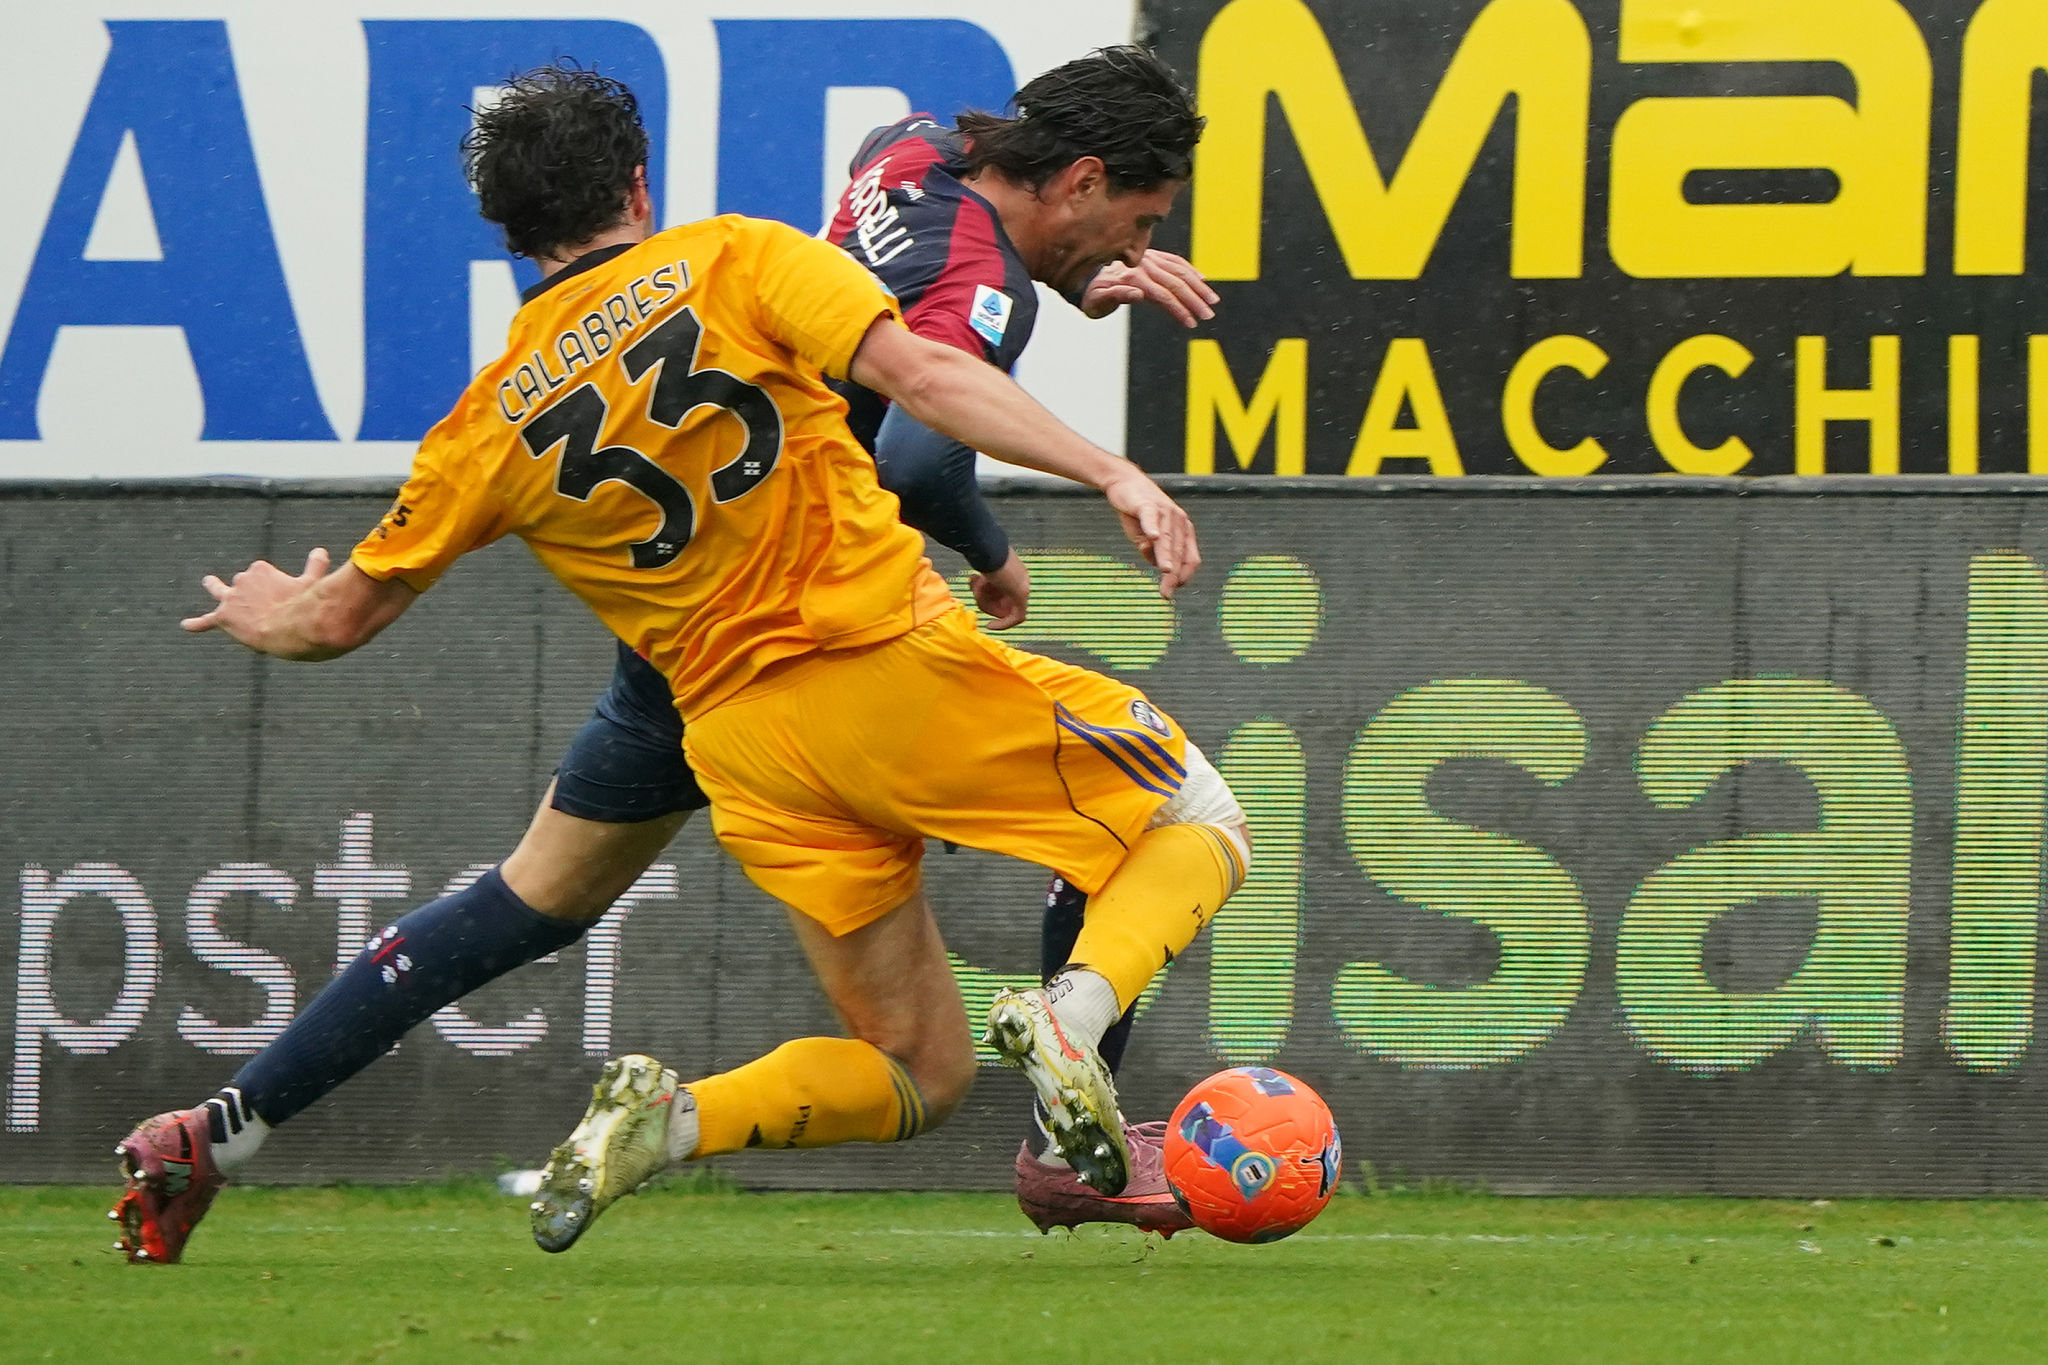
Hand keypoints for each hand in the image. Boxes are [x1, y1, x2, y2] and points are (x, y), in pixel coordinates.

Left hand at [182, 547, 331, 647]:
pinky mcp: (224, 619)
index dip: (273, 588)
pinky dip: (197, 624)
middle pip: (243, 583)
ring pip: (219, 591)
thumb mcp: (312, 583)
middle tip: (267, 605)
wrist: (290, 628)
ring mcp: (231, 600)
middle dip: (251, 592)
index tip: (285, 599)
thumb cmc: (304, 605)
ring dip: (216, 587)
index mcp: (260, 569)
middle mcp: (242, 580)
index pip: (262, 575)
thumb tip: (320, 551)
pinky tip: (186, 625)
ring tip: (210, 582)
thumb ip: (315, 566)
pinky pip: (206, 621)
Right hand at [969, 549, 1030, 629]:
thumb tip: (975, 581)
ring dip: (986, 603)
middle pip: (1004, 602)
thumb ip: (984, 578)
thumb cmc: (983, 552)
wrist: (987, 547)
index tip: (976, 590)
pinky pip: (1017, 617)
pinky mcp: (1022, 595)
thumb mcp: (983, 566)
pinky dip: (1003, 624)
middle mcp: (1022, 579)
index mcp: (1015, 571)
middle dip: (986, 601)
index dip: (988, 596)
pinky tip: (991, 626)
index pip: (1004, 593)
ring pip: (1005, 608)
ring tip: (977, 585)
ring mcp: (1023, 587)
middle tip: (975, 588)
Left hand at [1079, 250, 1217, 326]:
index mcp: (1132, 278)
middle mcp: (1143, 266)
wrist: (1082, 274)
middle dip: (1194, 300)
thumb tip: (1138, 294)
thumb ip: (1115, 296)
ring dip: (1198, 286)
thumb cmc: (1089, 295)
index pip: (1162, 295)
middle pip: (1175, 283)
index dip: (1178, 309)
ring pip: (1180, 270)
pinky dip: (1190, 270)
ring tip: (1212, 301)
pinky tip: (1202, 280)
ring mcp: (1148, 259)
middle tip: (1208, 316)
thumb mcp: (1095, 302)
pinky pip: (1175, 261)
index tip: (1191, 323)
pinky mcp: (1151, 256)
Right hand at [1098, 466, 1198, 597]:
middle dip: (1173, 575)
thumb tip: (1157, 565)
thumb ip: (1153, 552)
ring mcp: (1164, 511)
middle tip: (1166, 593)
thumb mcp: (1146, 537)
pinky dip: (1152, 527)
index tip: (1173, 591)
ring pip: (1167, 538)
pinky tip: (1152, 538)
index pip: (1190, 558)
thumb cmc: (1138, 512)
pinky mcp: (1147, 504)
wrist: (1124, 483)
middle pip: (1178, 552)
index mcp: (1183, 530)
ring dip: (1166, 556)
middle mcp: (1178, 521)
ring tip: (1167, 572)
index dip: (1184, 576)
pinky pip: (1151, 517)